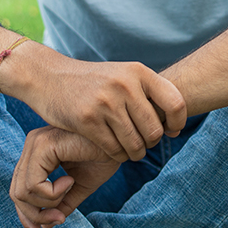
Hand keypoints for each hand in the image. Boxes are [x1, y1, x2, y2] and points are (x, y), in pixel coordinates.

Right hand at [9, 49, 187, 162]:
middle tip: (143, 144)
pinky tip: (113, 151)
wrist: (49, 77)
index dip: (178, 123)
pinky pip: (113, 149)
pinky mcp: (87, 120)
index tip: (170, 131)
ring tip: (130, 151)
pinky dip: (117, 156)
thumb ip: (147, 91)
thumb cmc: (93, 81)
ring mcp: (105, 102)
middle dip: (151, 143)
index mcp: (139, 71)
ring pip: (135, 144)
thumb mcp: (123, 74)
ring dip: (135, 153)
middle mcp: (125, 84)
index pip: (175, 103)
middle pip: (154, 130)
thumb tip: (176, 120)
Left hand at [10, 126, 120, 227]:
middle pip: (17, 192)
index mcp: (39, 151)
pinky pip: (33, 184)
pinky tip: (70, 181)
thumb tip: (45, 227)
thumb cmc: (105, 156)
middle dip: (35, 215)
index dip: (28, 214)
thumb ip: (61, 203)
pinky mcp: (43, 145)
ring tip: (69, 189)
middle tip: (58, 220)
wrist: (123, 140)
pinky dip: (51, 193)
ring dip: (48, 203)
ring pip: (22, 191)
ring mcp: (36, 142)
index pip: (20, 188)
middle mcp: (33, 143)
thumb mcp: (79, 185)